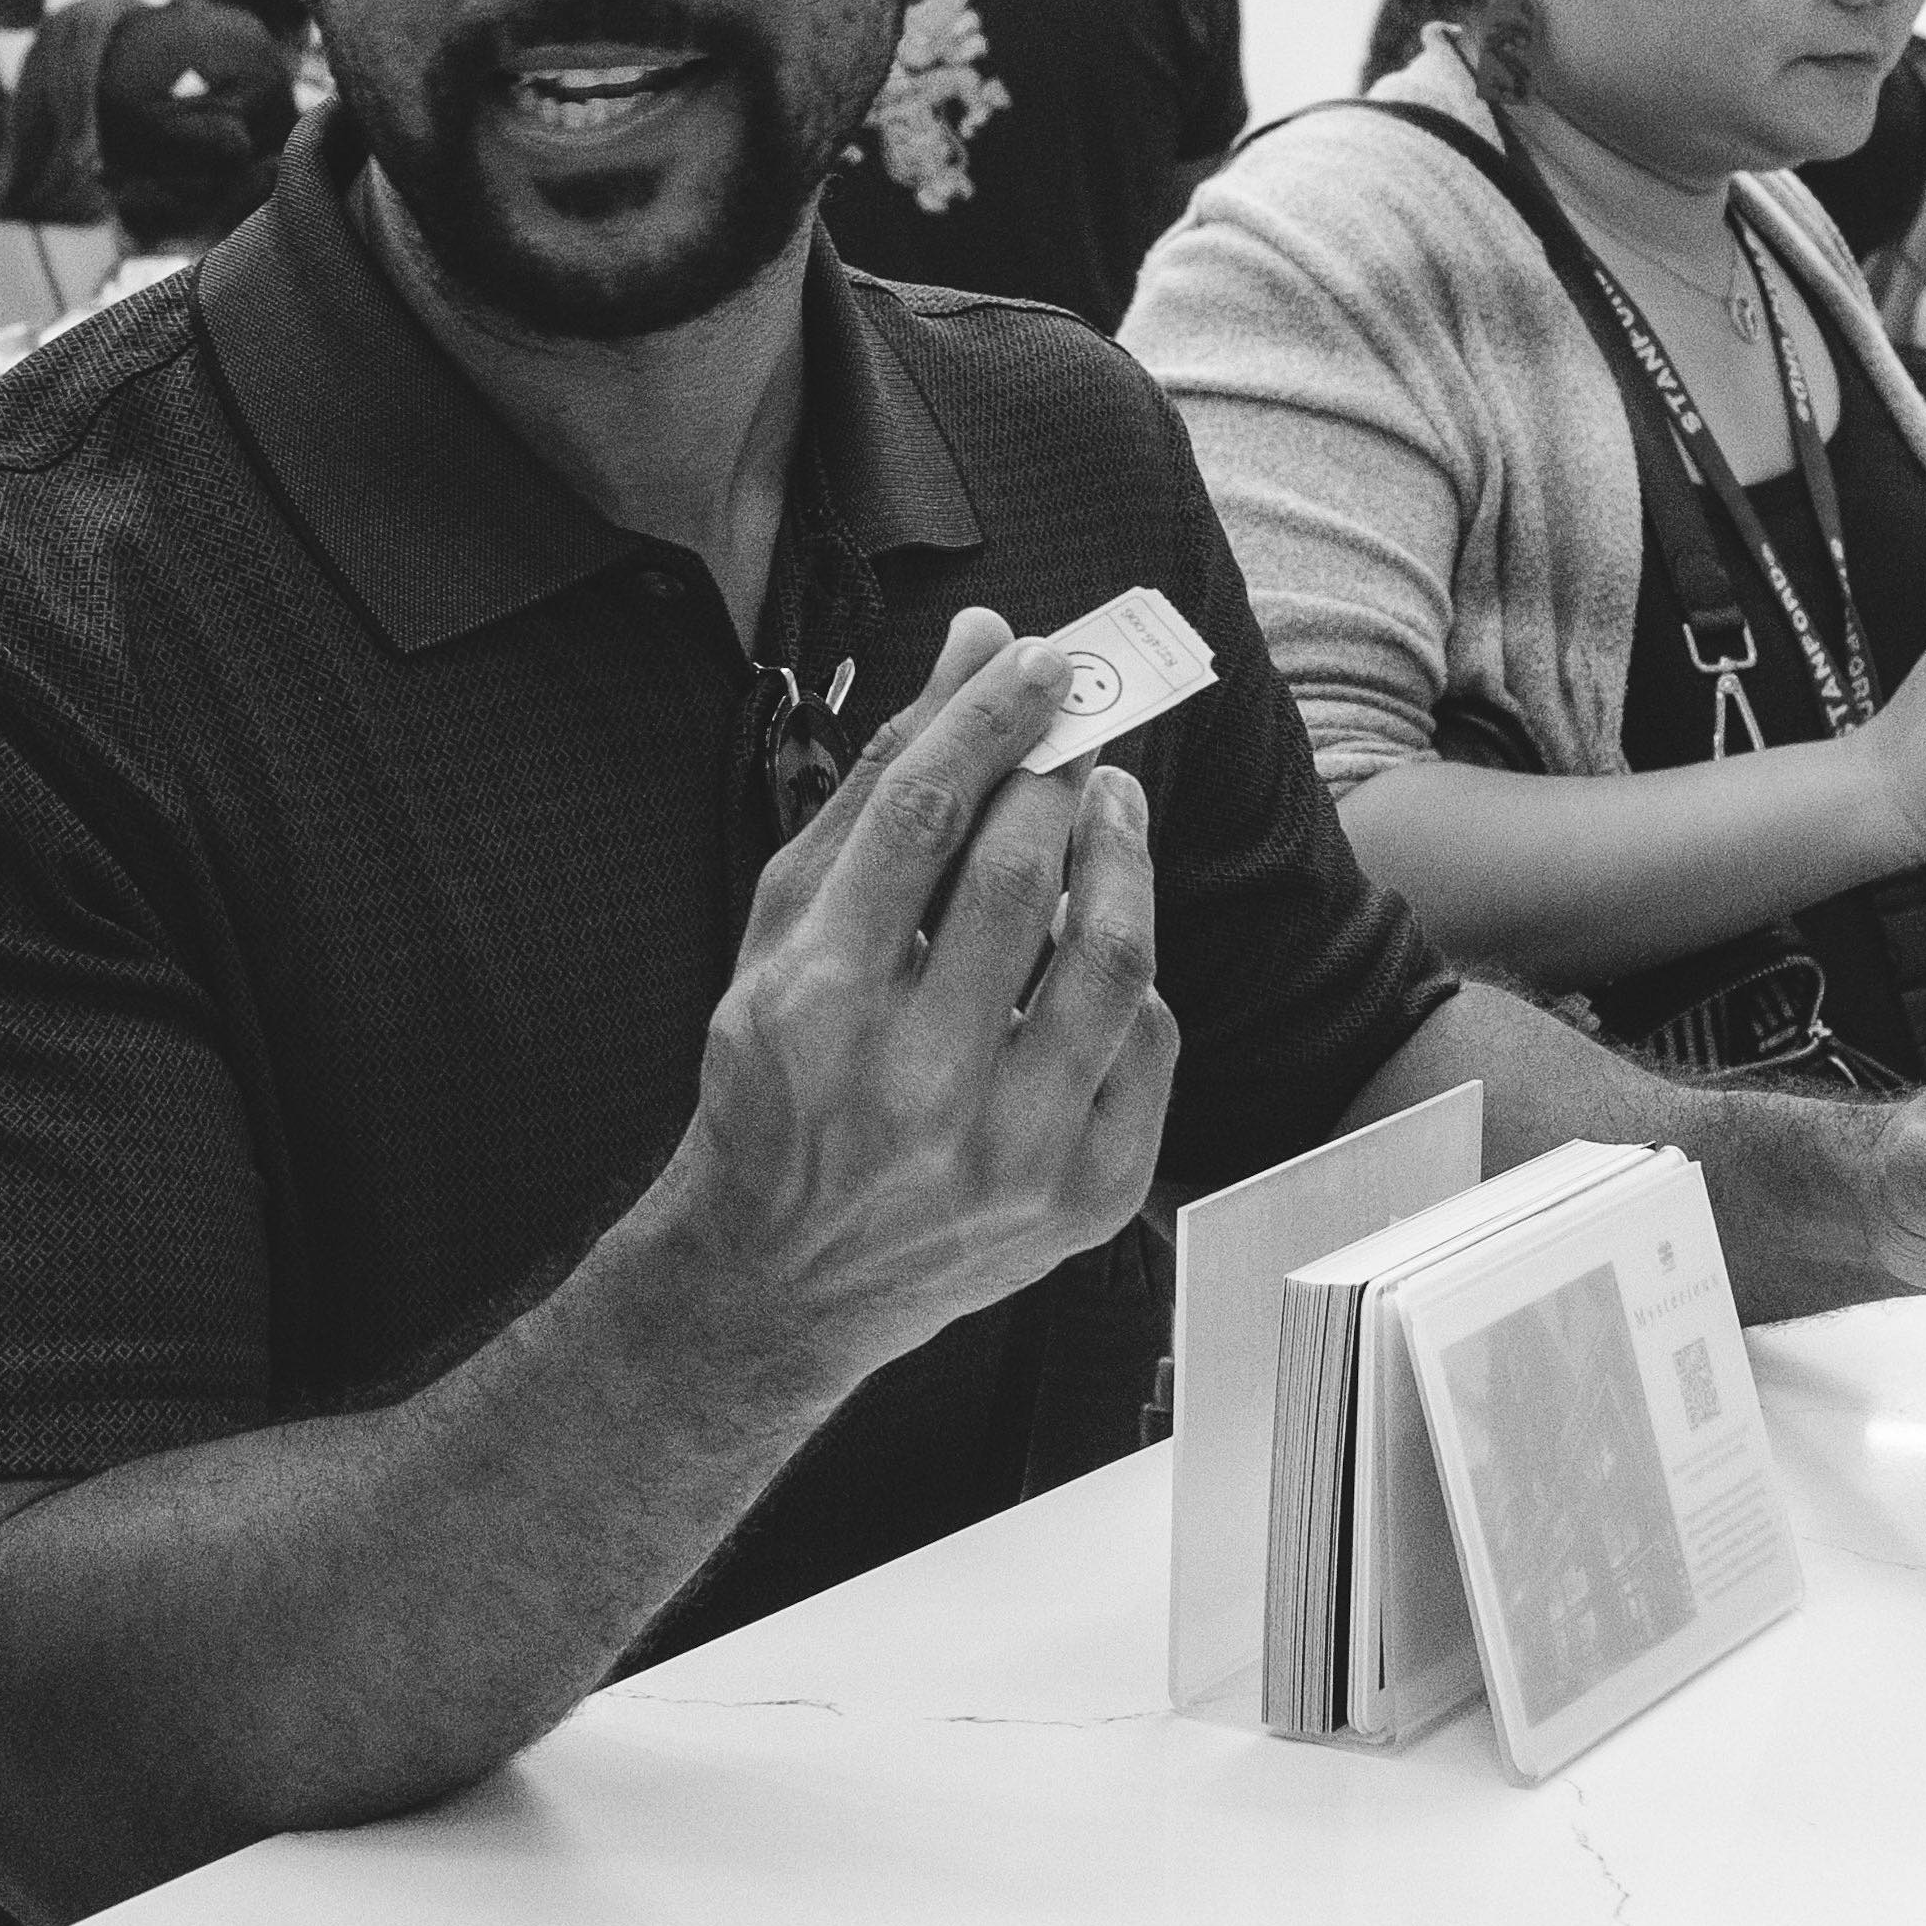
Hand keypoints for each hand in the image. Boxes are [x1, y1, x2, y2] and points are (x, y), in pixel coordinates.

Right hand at [631, 606, 1176, 1381]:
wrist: (784, 1275)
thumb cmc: (777, 1086)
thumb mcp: (782, 932)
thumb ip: (878, 787)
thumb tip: (974, 650)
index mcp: (816, 1006)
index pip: (922, 817)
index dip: (992, 719)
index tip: (1040, 664)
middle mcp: (911, 1086)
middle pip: (1017, 876)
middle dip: (1058, 779)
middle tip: (1074, 738)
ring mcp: (1006, 1154)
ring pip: (1108, 958)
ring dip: (1121, 854)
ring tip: (1109, 811)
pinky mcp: (1080, 1199)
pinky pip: (1148, 1045)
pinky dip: (1133, 976)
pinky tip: (1101, 944)